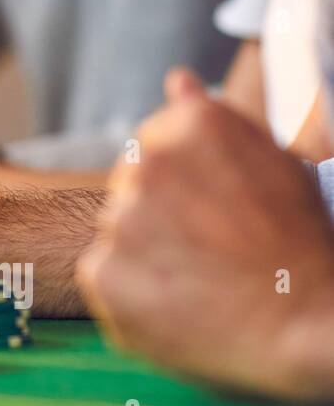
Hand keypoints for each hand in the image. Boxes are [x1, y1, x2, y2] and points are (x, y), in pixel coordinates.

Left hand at [78, 69, 333, 402]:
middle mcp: (147, 162)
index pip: (152, 143)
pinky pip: (102, 273)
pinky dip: (131, 290)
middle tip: (211, 248)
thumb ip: (213, 118)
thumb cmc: (297, 242)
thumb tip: (176, 79)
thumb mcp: (272, 162)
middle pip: (128, 184)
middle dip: (160, 212)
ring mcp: (119, 219)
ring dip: (145, 250)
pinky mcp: (100, 272)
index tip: (215, 212)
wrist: (305, 326)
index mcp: (190, 126)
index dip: (184, 184)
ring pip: (116, 228)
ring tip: (200, 276)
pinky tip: (178, 301)